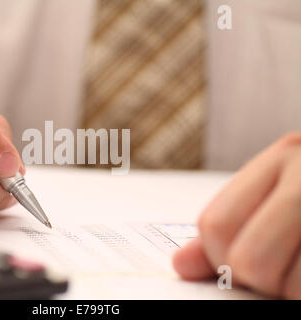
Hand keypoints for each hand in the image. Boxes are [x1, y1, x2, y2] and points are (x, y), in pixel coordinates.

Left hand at [173, 133, 300, 298]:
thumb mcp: (277, 198)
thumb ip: (229, 229)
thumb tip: (180, 266)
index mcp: (283, 156)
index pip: (216, 224)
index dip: (221, 259)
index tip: (241, 265)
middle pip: (249, 258)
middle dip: (260, 280)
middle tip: (280, 274)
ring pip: (293, 283)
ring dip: (292, 290)